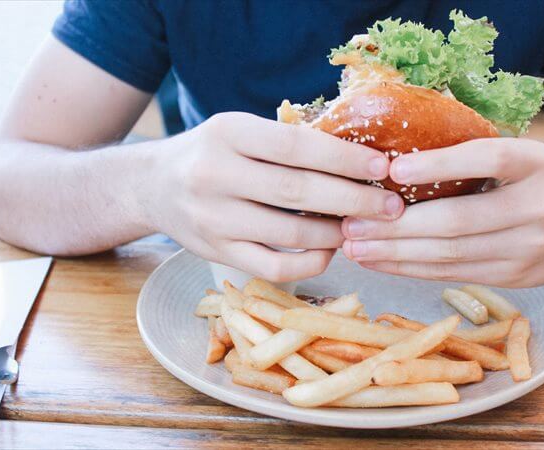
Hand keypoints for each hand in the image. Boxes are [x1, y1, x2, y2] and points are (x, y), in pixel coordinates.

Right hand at [143, 112, 403, 281]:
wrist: (153, 185)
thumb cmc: (212, 152)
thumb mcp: (240, 131)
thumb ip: (287, 142)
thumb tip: (360, 159)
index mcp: (227, 132)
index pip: (295, 146)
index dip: (343, 159)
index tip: (382, 168)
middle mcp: (214, 174)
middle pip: (297, 191)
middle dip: (352, 200)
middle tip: (390, 207)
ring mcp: (213, 217)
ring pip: (289, 233)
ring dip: (335, 233)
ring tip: (363, 227)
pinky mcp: (215, 251)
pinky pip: (272, 267)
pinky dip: (309, 262)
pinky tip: (329, 250)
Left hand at [340, 138, 543, 286]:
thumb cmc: (536, 182)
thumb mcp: (520, 156)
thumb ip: (472, 155)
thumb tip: (392, 158)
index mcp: (536, 164)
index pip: (487, 158)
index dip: (439, 163)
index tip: (393, 169)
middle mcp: (538, 208)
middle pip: (457, 221)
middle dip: (396, 225)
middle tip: (351, 222)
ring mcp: (528, 249)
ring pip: (449, 255)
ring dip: (394, 252)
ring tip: (355, 246)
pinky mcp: (513, 278)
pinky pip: (452, 275)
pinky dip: (411, 268)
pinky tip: (380, 261)